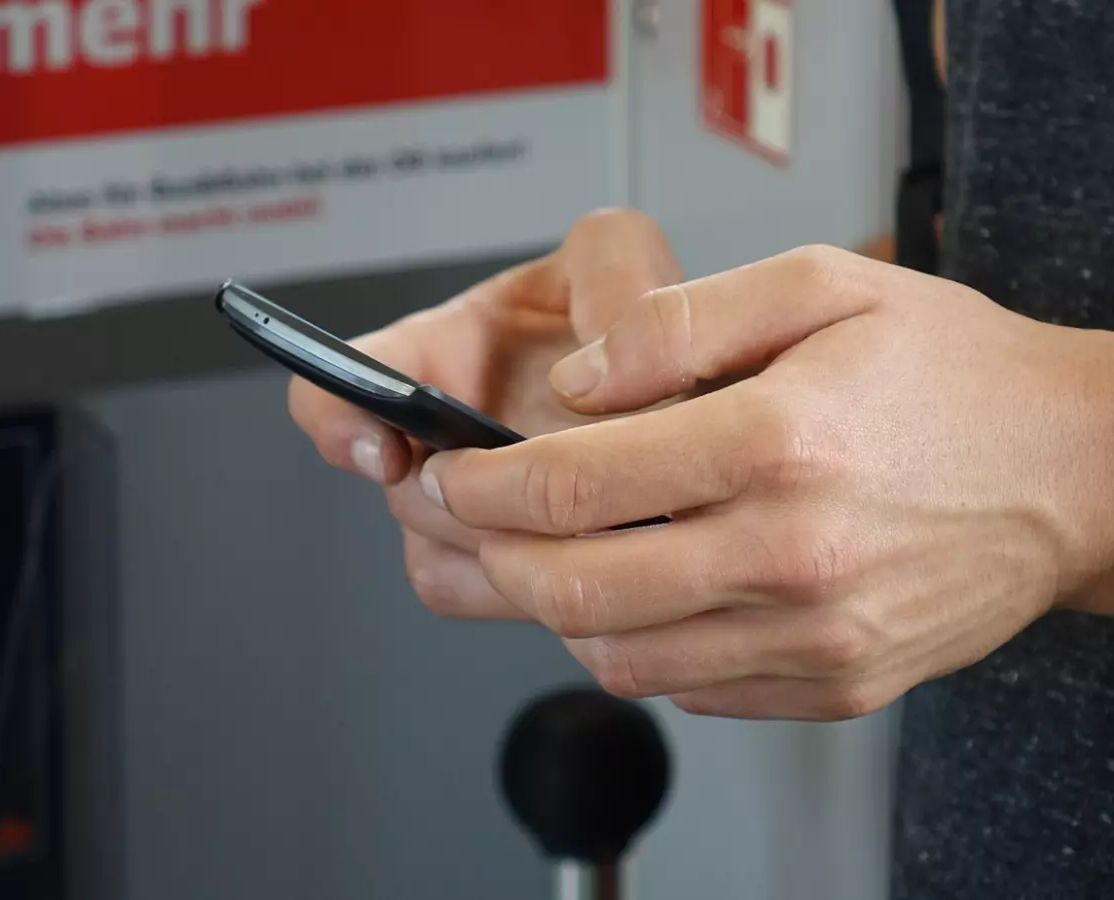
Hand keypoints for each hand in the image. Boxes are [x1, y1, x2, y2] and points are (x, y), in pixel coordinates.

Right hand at [288, 209, 682, 618]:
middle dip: (478, 494)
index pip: (340, 384)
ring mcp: (470, 509)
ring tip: (592, 507)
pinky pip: (483, 594)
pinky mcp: (505, 570)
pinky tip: (590, 547)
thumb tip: (589, 364)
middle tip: (556, 478)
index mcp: (440, 355)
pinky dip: (531, 582)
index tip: (383, 449)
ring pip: (439, 554)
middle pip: (405, 494)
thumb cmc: (623, 321)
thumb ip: (608, 270)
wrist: (671, 394)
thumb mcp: (618, 259)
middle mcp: (440, 439)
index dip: (338, 416)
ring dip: (509, 542)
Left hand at [418, 245, 1113, 719]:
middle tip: (461, 521)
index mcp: (778, 441)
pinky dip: (633, 647)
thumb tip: (578, 382)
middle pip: (577, 589)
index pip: (575, 484)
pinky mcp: (832, 684)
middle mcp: (792, 554)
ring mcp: (814, 636)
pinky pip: (689, 689)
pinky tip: (632, 594)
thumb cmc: (954, 374)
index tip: (450, 471)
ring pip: (621, 657)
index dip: (483, 482)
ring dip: (550, 611)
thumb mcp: (821, 285)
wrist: (1077, 470)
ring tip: (535, 556)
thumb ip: (681, 322)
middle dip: (488, 557)